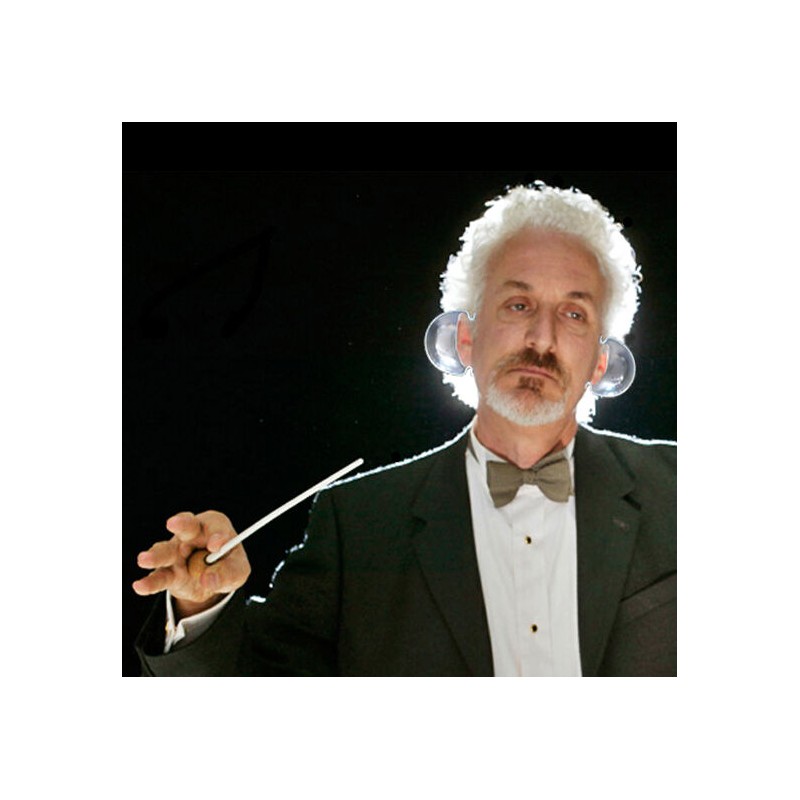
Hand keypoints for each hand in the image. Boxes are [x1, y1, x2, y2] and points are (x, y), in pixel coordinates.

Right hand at [132, 510, 250, 618]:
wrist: (210, 582)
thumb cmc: (227, 566)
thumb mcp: (238, 571)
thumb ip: (228, 573)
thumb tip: (208, 579)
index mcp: (214, 526)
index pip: (215, 524)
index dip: (217, 533)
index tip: (218, 545)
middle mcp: (192, 535)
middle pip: (186, 526)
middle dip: (180, 524)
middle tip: (174, 523)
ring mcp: (176, 552)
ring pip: (166, 551)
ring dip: (156, 555)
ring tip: (144, 560)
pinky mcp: (168, 572)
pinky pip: (158, 577)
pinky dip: (150, 582)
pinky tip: (140, 586)